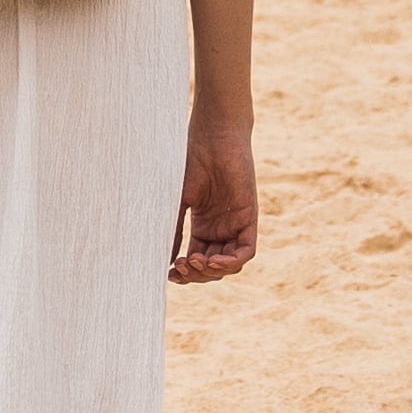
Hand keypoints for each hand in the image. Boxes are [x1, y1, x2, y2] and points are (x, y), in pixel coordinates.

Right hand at [169, 122, 258, 282]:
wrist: (211, 138)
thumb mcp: (178, 202)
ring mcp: (236, 224)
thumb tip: (162, 260)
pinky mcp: (249, 218)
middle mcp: (221, 229)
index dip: (185, 273)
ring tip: (192, 261)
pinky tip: (212, 261)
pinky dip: (230, 263)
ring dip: (211, 271)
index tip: (168, 273)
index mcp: (203, 227)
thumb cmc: (191, 162)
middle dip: (196, 274)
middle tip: (180, 267)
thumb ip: (173, 231)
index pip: (197, 261)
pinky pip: (245, 252)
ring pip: (229, 265)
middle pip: (212, 268)